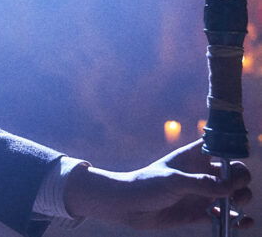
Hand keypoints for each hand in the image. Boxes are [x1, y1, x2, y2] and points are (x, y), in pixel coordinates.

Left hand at [64, 139, 252, 229]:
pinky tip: (241, 223)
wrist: (128, 206)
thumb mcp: (173, 181)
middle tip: (234, 191)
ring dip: (241, 200)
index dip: (231, 149)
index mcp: (193, 157)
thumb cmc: (146, 185)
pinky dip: (235, 220)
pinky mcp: (198, 213)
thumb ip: (201, 183)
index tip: (233, 162)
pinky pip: (223, 216)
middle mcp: (200, 174)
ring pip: (232, 195)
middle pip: (233, 173)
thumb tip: (229, 188)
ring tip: (237, 205)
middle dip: (240, 180)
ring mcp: (201, 194)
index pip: (219, 146)